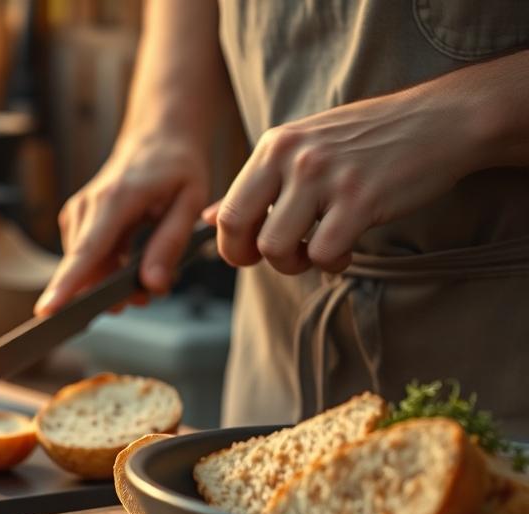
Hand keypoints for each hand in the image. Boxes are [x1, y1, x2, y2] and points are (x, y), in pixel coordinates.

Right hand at [36, 134, 209, 315]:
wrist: (156, 138)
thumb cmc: (176, 168)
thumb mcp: (189, 204)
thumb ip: (169, 246)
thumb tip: (151, 286)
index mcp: (115, 200)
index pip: (86, 252)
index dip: (67, 285)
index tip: (46, 310)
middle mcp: (86, 206)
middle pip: (83, 268)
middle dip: (111, 293)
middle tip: (145, 296)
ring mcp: (76, 213)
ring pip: (84, 267)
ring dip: (111, 281)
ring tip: (146, 271)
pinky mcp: (74, 221)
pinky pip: (85, 259)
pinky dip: (106, 267)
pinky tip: (129, 258)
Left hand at [206, 85, 478, 273]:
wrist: (439, 120)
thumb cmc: (368, 139)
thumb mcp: (303, 147)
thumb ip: (257, 183)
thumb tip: (204, 217)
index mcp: (273, 145)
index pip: (227, 209)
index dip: (232, 245)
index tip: (251, 254)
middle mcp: (292, 158)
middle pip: (240, 229)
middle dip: (251, 257)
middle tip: (280, 258)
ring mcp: (326, 177)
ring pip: (278, 247)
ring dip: (296, 263)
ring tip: (319, 250)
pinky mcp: (360, 199)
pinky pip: (325, 253)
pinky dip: (333, 263)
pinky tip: (347, 249)